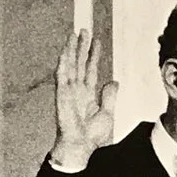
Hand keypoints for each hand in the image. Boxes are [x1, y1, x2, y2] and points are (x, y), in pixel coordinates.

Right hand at [53, 28, 118, 169]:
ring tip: (74, 34)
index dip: (93, 55)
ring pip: (70, 65)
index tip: (96, 41)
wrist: (81, 147)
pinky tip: (65, 51)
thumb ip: (110, 97)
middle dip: (82, 46)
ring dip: (72, 49)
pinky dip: (63, 63)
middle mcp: (77, 90)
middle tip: (84, 30)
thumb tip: (114, 81)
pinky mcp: (62, 95)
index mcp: (87, 94)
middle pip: (80, 62)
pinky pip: (61, 76)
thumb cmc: (92, 136)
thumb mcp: (108, 114)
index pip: (91, 69)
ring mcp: (68, 91)